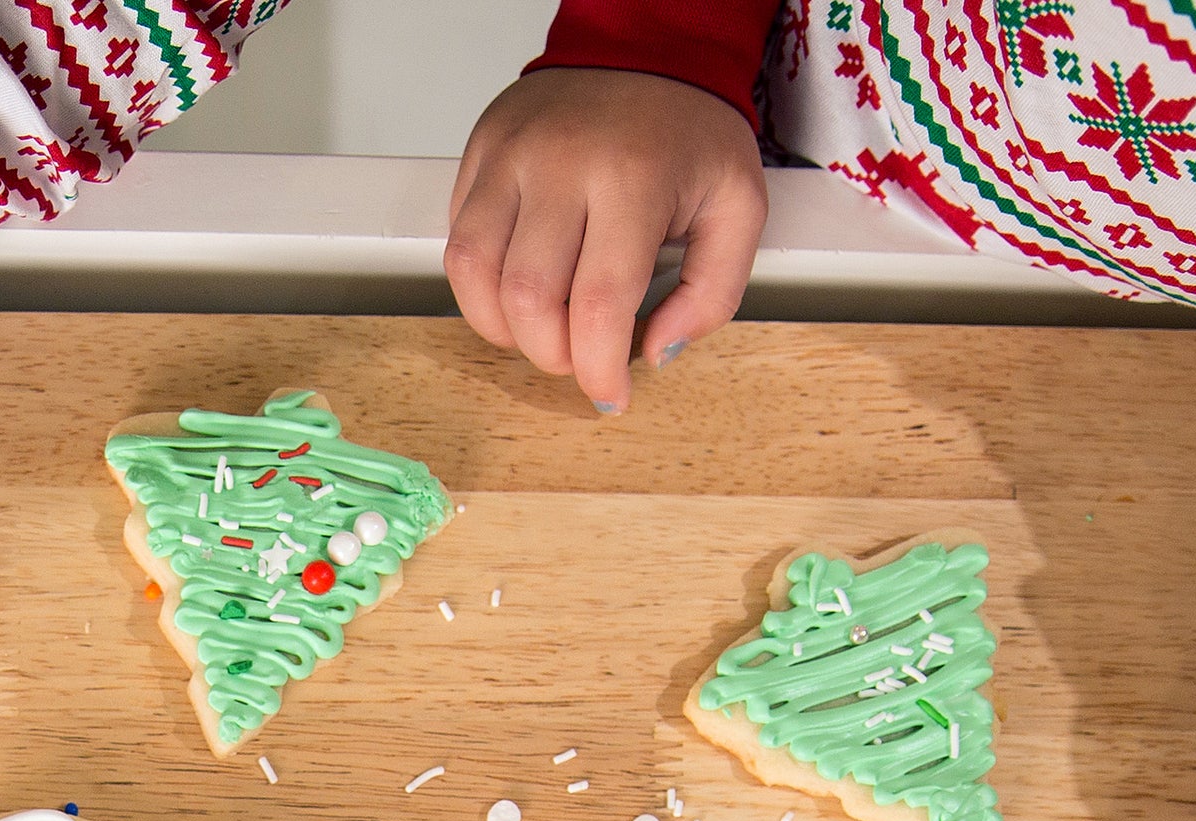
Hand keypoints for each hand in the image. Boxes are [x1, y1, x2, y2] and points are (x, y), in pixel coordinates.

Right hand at [445, 68, 764, 413]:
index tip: (610, 394)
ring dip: (503, 328)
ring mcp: (510, 156)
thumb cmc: (688, 133)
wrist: (643, 51)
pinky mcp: (480, 154)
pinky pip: (458, 242)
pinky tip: (517, 287)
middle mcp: (561, 163)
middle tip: (579, 356)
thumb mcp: (737, 207)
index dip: (599, 368)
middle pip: (527, 300)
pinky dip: (480, 286)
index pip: (600, 303)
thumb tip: (654, 352)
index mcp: (633, 178)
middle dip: (551, 354)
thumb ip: (713, 291)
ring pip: (473, 274)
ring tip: (540, 329)